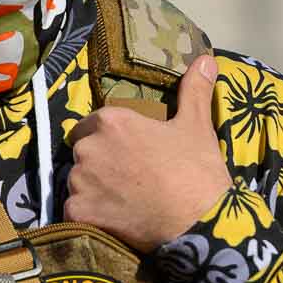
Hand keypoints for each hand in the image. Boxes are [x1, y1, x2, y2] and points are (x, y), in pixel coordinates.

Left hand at [64, 54, 232, 252]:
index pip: (92, 124)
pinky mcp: (78, 213)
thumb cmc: (196, 171)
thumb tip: (206, 59)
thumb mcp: (196, 125)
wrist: (199, 222)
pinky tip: (113, 218)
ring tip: (122, 200)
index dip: (108, 138)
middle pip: (83, 153)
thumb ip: (194, 90)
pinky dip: (89, 214)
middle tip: (127, 177)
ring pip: (77, 182)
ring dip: (92, 189)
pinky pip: (75, 210)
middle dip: (99, 162)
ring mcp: (80, 182)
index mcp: (111, 122)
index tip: (126, 152)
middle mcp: (89, 148)